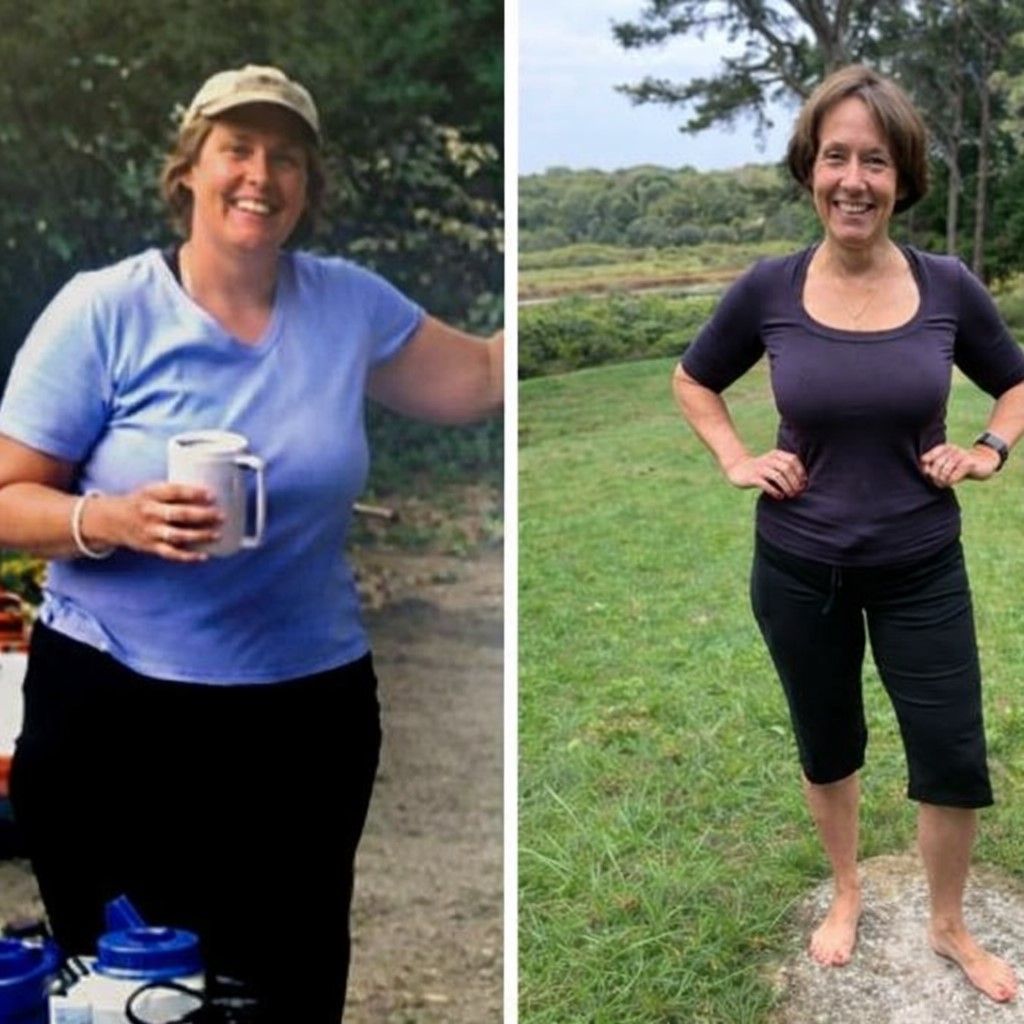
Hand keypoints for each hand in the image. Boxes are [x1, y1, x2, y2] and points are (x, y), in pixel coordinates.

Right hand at [89, 483, 223, 561]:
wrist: (113, 520)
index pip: (174, 492)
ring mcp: (150, 531)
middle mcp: (150, 512)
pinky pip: (171, 554)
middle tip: (220, 515)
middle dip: (202, 515)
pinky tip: (203, 556)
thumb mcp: (152, 490)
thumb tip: (208, 494)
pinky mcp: (151, 547)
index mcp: (151, 494)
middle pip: (179, 514)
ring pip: (177, 535)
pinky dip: (188, 557)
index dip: (194, 493)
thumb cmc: (140, 503)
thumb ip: (174, 492)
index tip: (212, 495)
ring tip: (216, 534)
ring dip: (199, 535)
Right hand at [724, 449, 806, 499]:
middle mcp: (768, 459)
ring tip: (790, 495)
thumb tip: (802, 482)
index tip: (803, 482)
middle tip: (798, 491)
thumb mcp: (773, 463)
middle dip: (795, 481)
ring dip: (787, 487)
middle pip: (787, 468)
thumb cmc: (761, 469)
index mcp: (775, 454)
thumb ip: (785, 467)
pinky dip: (775, 491)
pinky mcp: (753, 477)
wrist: (738, 468)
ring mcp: (760, 468)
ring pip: (778, 476)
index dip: (800, 471)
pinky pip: (766, 484)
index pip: (792, 460)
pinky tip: (779, 496)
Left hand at [920, 443, 999, 488]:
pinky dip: (951, 482)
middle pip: (935, 467)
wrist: (985, 462)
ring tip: (945, 483)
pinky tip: (953, 482)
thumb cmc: (961, 466)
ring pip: (944, 472)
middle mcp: (951, 449)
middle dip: (935, 478)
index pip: (925, 458)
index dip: (925, 469)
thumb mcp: (947, 465)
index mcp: (944, 448)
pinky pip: (953, 476)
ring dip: (943, 481)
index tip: (929, 474)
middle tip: (939, 483)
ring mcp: (960, 455)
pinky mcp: (968, 462)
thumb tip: (926, 472)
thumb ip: (935, 467)